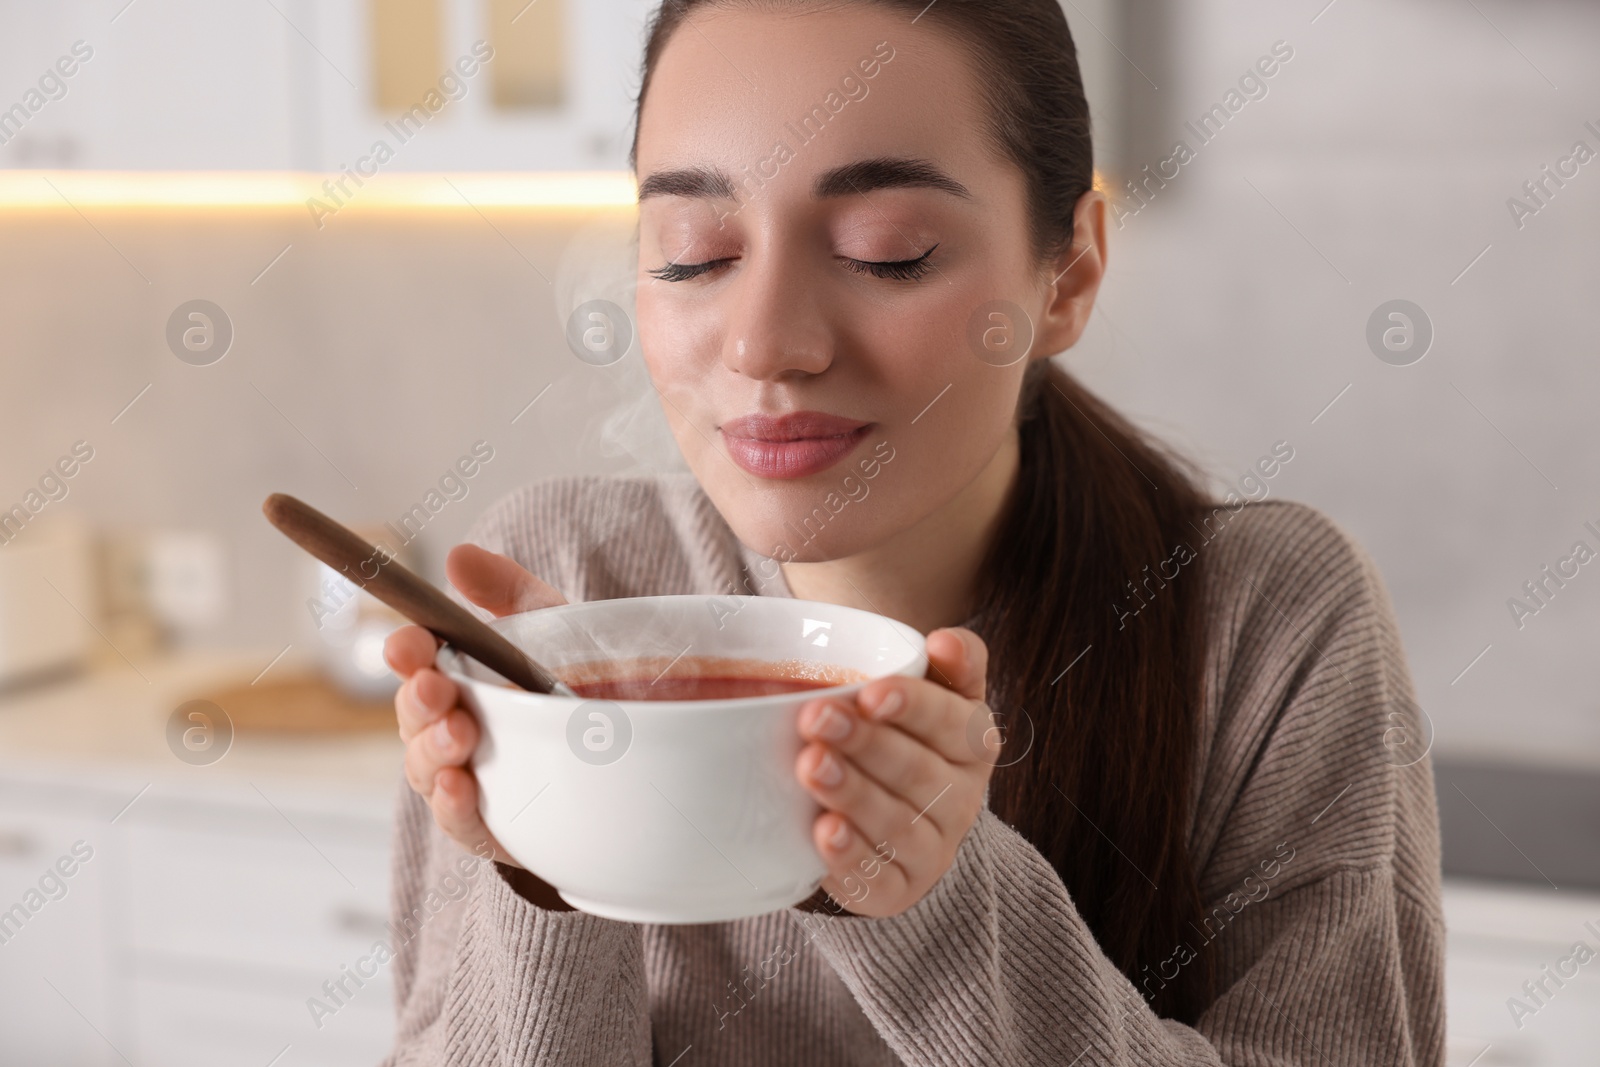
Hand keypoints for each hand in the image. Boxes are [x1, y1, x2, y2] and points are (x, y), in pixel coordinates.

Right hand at [383, 543, 571, 907]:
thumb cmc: (574, 678)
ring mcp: (463, 776)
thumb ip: (507, 589)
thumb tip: (459, 554)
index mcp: (456, 675)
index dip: (406, 651)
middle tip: (437, 687)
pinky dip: (453, 805)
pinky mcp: (488, 825)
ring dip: (434, 749)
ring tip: (459, 733)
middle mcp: (448, 725)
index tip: (409, 642)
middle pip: (413, 715)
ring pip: (426, 766)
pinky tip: (459, 787)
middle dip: (418, 699)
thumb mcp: (550, 623)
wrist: (624, 756)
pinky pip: (459, 820)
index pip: (415, 661)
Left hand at [794, 627, 999, 917]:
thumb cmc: (905, 734)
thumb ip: (950, 661)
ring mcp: (933, 848)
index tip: (871, 692)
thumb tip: (944, 641)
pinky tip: (823, 834)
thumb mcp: (934, 691)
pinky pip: (880, 881)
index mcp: (973, 742)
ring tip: (812, 767)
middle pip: (918, 772)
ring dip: (854, 795)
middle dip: (866, 744)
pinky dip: (850, 858)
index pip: (953, 722)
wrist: (897, 816)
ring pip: (898, 824)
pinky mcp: (899, 889)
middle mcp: (962, 798)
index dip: (915, 707)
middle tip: (817, 718)